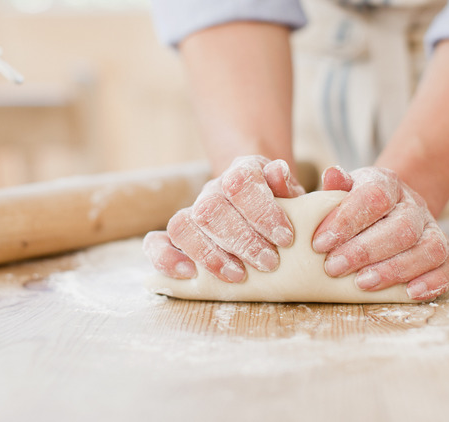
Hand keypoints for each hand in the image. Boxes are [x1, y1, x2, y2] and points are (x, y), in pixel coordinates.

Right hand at [143, 156, 304, 281]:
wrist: (263, 206)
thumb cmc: (283, 206)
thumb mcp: (293, 195)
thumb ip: (288, 186)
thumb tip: (278, 172)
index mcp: (242, 172)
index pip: (240, 182)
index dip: (261, 211)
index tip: (285, 238)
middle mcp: (213, 190)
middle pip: (210, 208)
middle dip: (242, 240)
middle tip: (269, 263)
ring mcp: (192, 212)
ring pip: (182, 225)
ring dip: (209, 255)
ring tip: (238, 276)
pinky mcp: (178, 237)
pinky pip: (155, 243)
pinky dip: (166, 259)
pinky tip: (189, 275)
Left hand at [314, 166, 448, 300]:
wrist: (389, 210)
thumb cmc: (356, 205)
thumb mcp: (342, 191)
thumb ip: (336, 187)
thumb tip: (331, 174)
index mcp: (387, 184)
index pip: (375, 197)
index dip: (347, 221)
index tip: (319, 243)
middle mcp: (415, 205)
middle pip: (402, 228)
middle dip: (365, 251)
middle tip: (334, 267)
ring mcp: (433, 229)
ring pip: (429, 249)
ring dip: (394, 269)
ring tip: (362, 284)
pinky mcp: (445, 254)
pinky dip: (432, 282)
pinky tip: (408, 294)